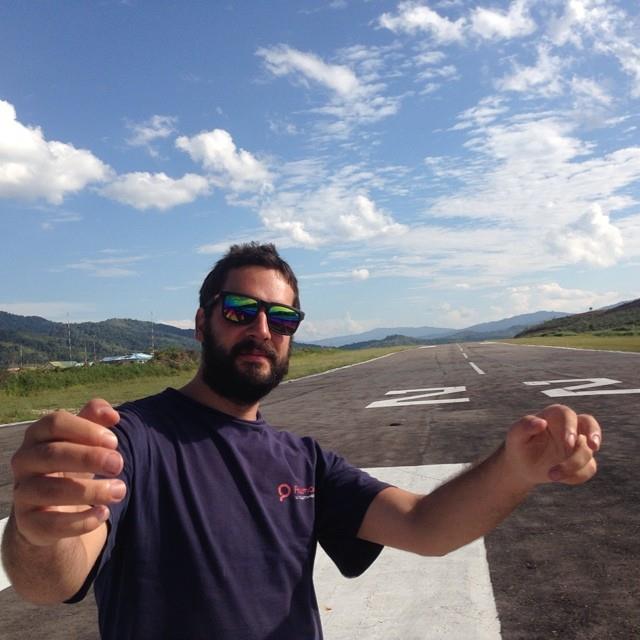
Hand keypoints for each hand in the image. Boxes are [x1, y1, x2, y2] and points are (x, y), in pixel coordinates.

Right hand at [10, 399, 125, 546]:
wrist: (48, 508)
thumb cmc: (70, 464)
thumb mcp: (82, 440)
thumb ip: (95, 420)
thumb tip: (112, 414)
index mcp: (37, 435)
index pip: (54, 423)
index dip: (85, 429)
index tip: (114, 441)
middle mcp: (24, 461)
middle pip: (52, 454)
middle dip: (89, 458)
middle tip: (119, 464)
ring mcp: (22, 492)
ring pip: (51, 491)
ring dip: (91, 490)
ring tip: (120, 490)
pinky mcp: (27, 523)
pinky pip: (50, 524)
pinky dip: (80, 521)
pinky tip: (103, 513)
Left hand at [504, 404, 600, 487]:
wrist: (522, 465)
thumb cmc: (519, 445)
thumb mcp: (515, 436)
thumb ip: (525, 426)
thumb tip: (541, 422)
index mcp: (553, 416)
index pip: (567, 414)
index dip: (571, 427)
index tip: (569, 443)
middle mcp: (570, 426)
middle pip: (589, 423)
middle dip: (594, 433)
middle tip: (592, 447)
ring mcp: (579, 444)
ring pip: (588, 451)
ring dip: (573, 465)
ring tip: (551, 476)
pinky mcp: (584, 460)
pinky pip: (589, 468)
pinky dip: (576, 476)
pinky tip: (559, 478)